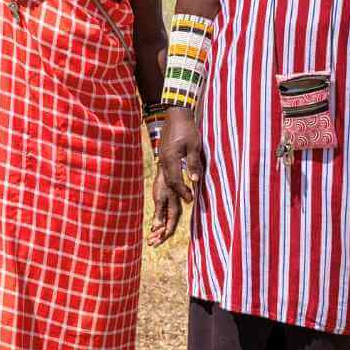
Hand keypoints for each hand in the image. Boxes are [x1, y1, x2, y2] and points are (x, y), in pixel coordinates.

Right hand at [148, 109, 202, 246]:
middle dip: (162, 215)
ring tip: (154, 232)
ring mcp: (161, 167)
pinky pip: (161, 188)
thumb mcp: (194, 144)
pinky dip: (161, 203)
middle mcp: (162, 167)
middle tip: (159, 234)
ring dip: (158, 214)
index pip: (175, 182)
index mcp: (169, 161)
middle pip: (162, 193)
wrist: (174, 114)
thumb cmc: (186, 128)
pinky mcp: (163, 166)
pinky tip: (160, 214)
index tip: (191, 201)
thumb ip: (193, 163)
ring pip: (159, 194)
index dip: (182, 192)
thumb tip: (195, 180)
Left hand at [148, 164, 183, 245]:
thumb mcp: (159, 199)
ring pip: (167, 225)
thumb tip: (156, 228)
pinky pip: (164, 219)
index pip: (169, 229)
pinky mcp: (168, 205)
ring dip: (159, 233)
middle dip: (160, 237)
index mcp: (175, 211)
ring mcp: (172, 209)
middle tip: (150, 243)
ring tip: (150, 239)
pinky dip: (159, 225)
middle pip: (168, 229)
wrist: (166, 171)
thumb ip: (159, 213)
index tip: (153, 243)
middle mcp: (175, 212)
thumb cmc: (163, 184)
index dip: (162, 238)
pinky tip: (153, 229)